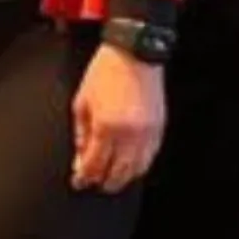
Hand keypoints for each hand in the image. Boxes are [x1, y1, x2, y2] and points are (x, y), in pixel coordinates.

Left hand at [72, 42, 165, 193]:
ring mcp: (148, 133)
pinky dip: (139, 166)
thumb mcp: (81, 101)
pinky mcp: (160, 129)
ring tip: (111, 179)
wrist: (133, 55)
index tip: (78, 182)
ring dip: (123, 178)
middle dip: (104, 183)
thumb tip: (80, 156)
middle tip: (94, 184)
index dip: (85, 177)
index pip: (95, 164)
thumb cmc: (104, 73)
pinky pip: (150, 157)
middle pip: (118, 173)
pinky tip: (129, 166)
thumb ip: (81, 133)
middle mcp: (129, 135)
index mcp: (106, 127)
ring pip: (137, 169)